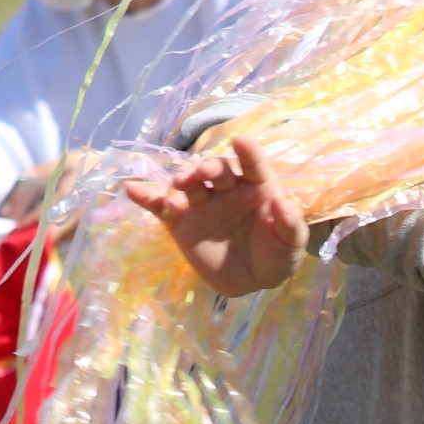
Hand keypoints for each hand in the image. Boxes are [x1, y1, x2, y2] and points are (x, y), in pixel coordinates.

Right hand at [123, 135, 304, 296]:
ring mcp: (202, 203)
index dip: (248, 152)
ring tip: (180, 184)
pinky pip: (161, 206)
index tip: (242, 141)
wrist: (252, 282)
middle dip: (209, 167)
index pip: (252, 165)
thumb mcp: (291, 243)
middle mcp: (227, 189)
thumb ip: (290, 223)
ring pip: (189, 183)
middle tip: (204, 172)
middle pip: (215, 170)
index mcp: (256, 187)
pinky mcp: (181, 222)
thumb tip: (282, 201)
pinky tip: (132, 190)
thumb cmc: (276, 255)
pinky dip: (147, 197)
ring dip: (184, 179)